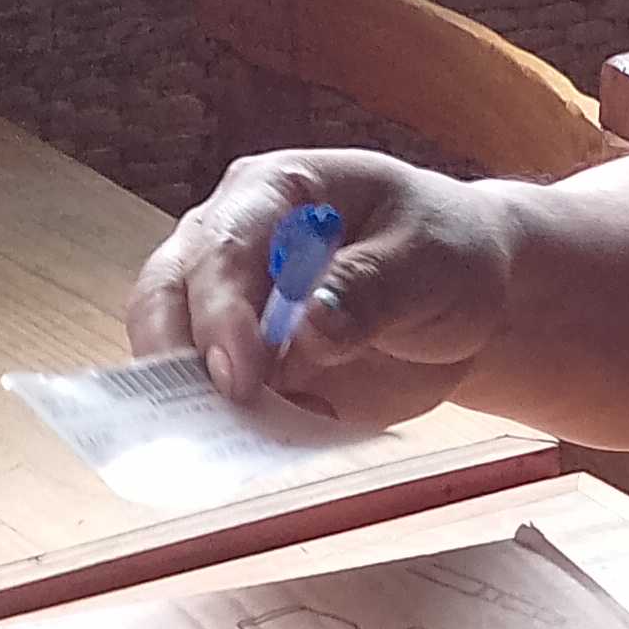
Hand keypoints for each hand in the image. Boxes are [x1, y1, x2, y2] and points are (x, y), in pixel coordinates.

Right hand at [127, 148, 513, 420]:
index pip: (224, 245)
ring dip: (200, 402)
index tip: (240, 374)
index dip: (222, 311)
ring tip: (264, 433)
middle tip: (230, 410)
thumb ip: (371, 288)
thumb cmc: (443, 253)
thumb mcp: (430, 260)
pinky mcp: (242, 363)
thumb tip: (309, 327)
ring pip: (173, 351)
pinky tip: (286, 438)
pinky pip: (215, 401)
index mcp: (274, 191)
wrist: (462, 298)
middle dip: (183, 358)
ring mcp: (226, 304)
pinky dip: (233, 428)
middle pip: (167, 294)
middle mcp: (229, 241)